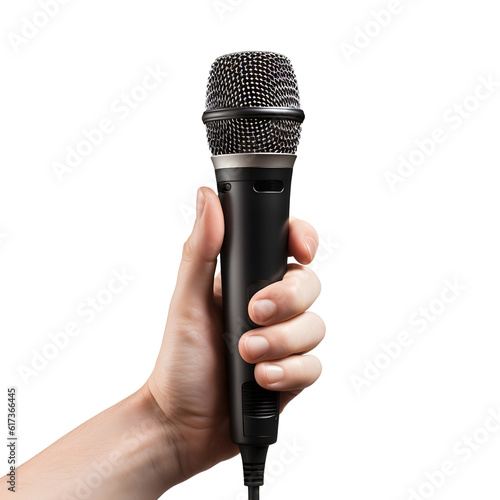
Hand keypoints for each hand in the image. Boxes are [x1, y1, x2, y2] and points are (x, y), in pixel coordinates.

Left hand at [146, 187, 324, 481]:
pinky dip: (288, 373)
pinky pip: (314, 366)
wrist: (181, 424)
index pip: (289, 247)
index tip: (300, 248)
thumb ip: (200, 249)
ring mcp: (284, 341)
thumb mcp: (186, 301)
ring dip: (282, 342)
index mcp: (247, 282)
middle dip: (287, 300)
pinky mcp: (293, 374)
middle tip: (253, 314)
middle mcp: (271, 308)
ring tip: (247, 354)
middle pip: (310, 285)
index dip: (303, 240)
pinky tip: (261, 380)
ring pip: (316, 327)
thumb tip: (207, 198)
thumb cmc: (179, 361)